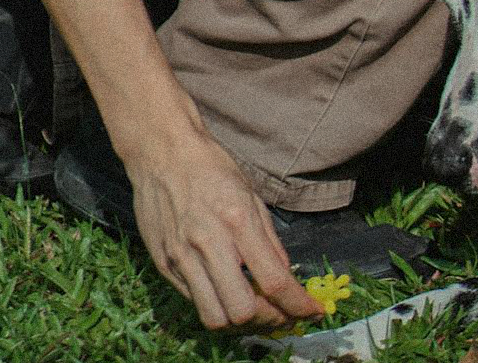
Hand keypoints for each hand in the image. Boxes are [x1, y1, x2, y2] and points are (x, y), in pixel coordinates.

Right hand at [123, 131, 324, 329]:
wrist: (163, 154)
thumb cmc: (213, 170)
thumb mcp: (252, 198)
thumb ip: (269, 242)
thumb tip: (285, 276)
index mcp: (238, 223)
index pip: (274, 281)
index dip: (299, 305)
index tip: (314, 312)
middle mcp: (208, 245)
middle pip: (243, 311)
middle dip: (270, 320)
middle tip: (283, 314)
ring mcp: (181, 258)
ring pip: (214, 317)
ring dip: (241, 322)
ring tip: (256, 310)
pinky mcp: (163, 265)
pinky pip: (194, 301)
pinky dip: (217, 305)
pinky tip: (229, 293)